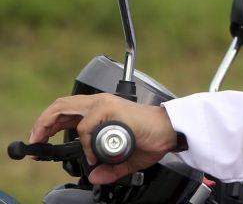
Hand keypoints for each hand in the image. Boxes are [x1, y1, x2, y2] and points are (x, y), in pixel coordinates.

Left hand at [28, 93, 177, 184]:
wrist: (169, 132)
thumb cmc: (152, 138)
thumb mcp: (125, 156)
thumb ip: (109, 167)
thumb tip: (96, 176)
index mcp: (102, 110)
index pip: (68, 111)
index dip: (49, 125)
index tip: (40, 141)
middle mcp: (100, 103)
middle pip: (60, 106)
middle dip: (42, 123)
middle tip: (35, 140)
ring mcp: (104, 104)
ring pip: (65, 108)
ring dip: (48, 124)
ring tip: (42, 139)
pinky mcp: (109, 110)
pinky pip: (85, 128)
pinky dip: (85, 144)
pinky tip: (93, 154)